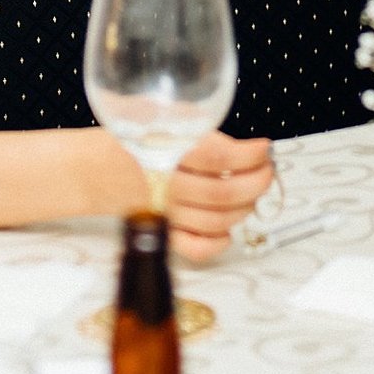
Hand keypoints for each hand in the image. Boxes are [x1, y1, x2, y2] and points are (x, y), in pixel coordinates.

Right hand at [164, 129, 275, 262]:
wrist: (107, 167)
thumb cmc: (152, 145)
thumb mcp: (176, 124)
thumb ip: (208, 134)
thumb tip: (255, 150)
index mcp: (170, 153)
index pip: (218, 157)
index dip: (249, 156)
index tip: (264, 150)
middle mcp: (167, 185)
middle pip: (222, 193)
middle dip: (256, 183)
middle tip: (266, 173)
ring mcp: (167, 213)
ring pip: (216, 221)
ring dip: (244, 209)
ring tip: (251, 196)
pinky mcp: (166, 234)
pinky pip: (196, 249)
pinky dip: (218, 243)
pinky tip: (228, 231)